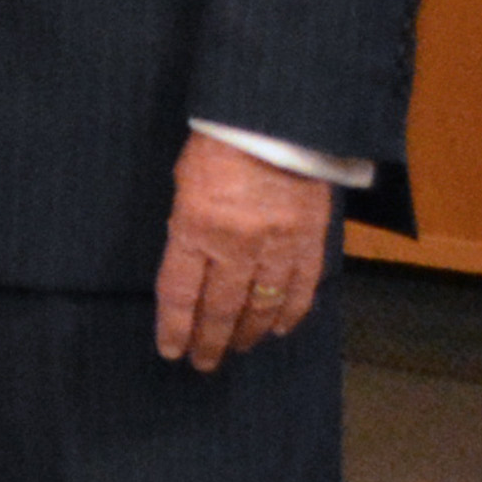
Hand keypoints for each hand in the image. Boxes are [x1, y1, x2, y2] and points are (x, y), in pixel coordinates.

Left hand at [154, 133, 338, 368]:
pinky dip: (289, 314)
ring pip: (261, 306)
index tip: (171, 351)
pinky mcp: (310, 240)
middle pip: (220, 308)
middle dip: (210, 342)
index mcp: (195, 226)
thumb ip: (186, 228)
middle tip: (204, 364)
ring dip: (248, 334)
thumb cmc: (220, 146)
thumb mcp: (185, 184)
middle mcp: (235, 243)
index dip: (175, 328)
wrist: (277, 117)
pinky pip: (300, 289)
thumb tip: (190, 272)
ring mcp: (277, 245)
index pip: (179, 293)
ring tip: (237, 350)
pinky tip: (278, 330)